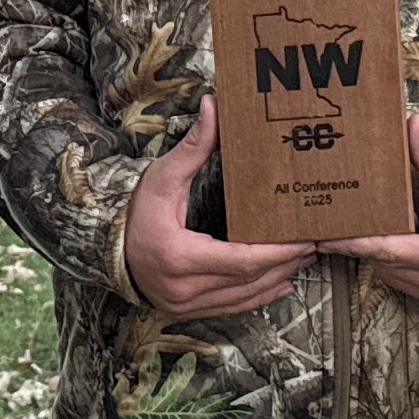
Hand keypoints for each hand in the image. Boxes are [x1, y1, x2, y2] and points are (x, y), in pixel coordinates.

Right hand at [121, 98, 315, 319]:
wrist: (106, 250)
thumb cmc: (134, 212)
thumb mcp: (161, 177)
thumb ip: (193, 146)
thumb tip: (214, 107)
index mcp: (178, 256)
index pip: (241, 261)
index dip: (277, 253)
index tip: (303, 240)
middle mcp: (183, 288)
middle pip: (249, 281)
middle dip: (285, 263)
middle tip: (313, 244)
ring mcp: (185, 304)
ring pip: (244, 298)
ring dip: (277, 279)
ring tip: (301, 258)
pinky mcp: (187, 311)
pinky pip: (233, 308)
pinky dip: (259, 296)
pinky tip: (280, 282)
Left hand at [324, 116, 418, 311]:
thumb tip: (411, 126)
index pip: (394, 251)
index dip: (358, 243)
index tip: (329, 238)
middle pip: (389, 265)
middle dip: (365, 244)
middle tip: (336, 225)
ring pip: (395, 277)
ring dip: (381, 255)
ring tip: (364, 230)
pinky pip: (407, 284)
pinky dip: (397, 265)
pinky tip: (394, 244)